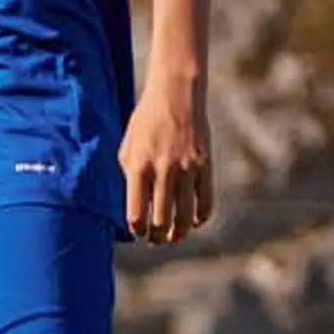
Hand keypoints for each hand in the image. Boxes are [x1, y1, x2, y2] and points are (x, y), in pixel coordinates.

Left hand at [118, 84, 216, 244]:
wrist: (176, 94)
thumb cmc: (146, 121)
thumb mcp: (128, 147)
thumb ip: (130, 178)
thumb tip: (138, 208)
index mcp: (138, 166)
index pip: (136, 213)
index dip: (137, 229)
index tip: (139, 232)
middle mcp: (163, 170)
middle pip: (161, 219)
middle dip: (157, 236)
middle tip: (156, 240)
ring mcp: (186, 168)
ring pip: (185, 215)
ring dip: (179, 232)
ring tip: (175, 236)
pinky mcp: (205, 164)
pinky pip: (206, 201)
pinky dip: (201, 216)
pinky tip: (195, 221)